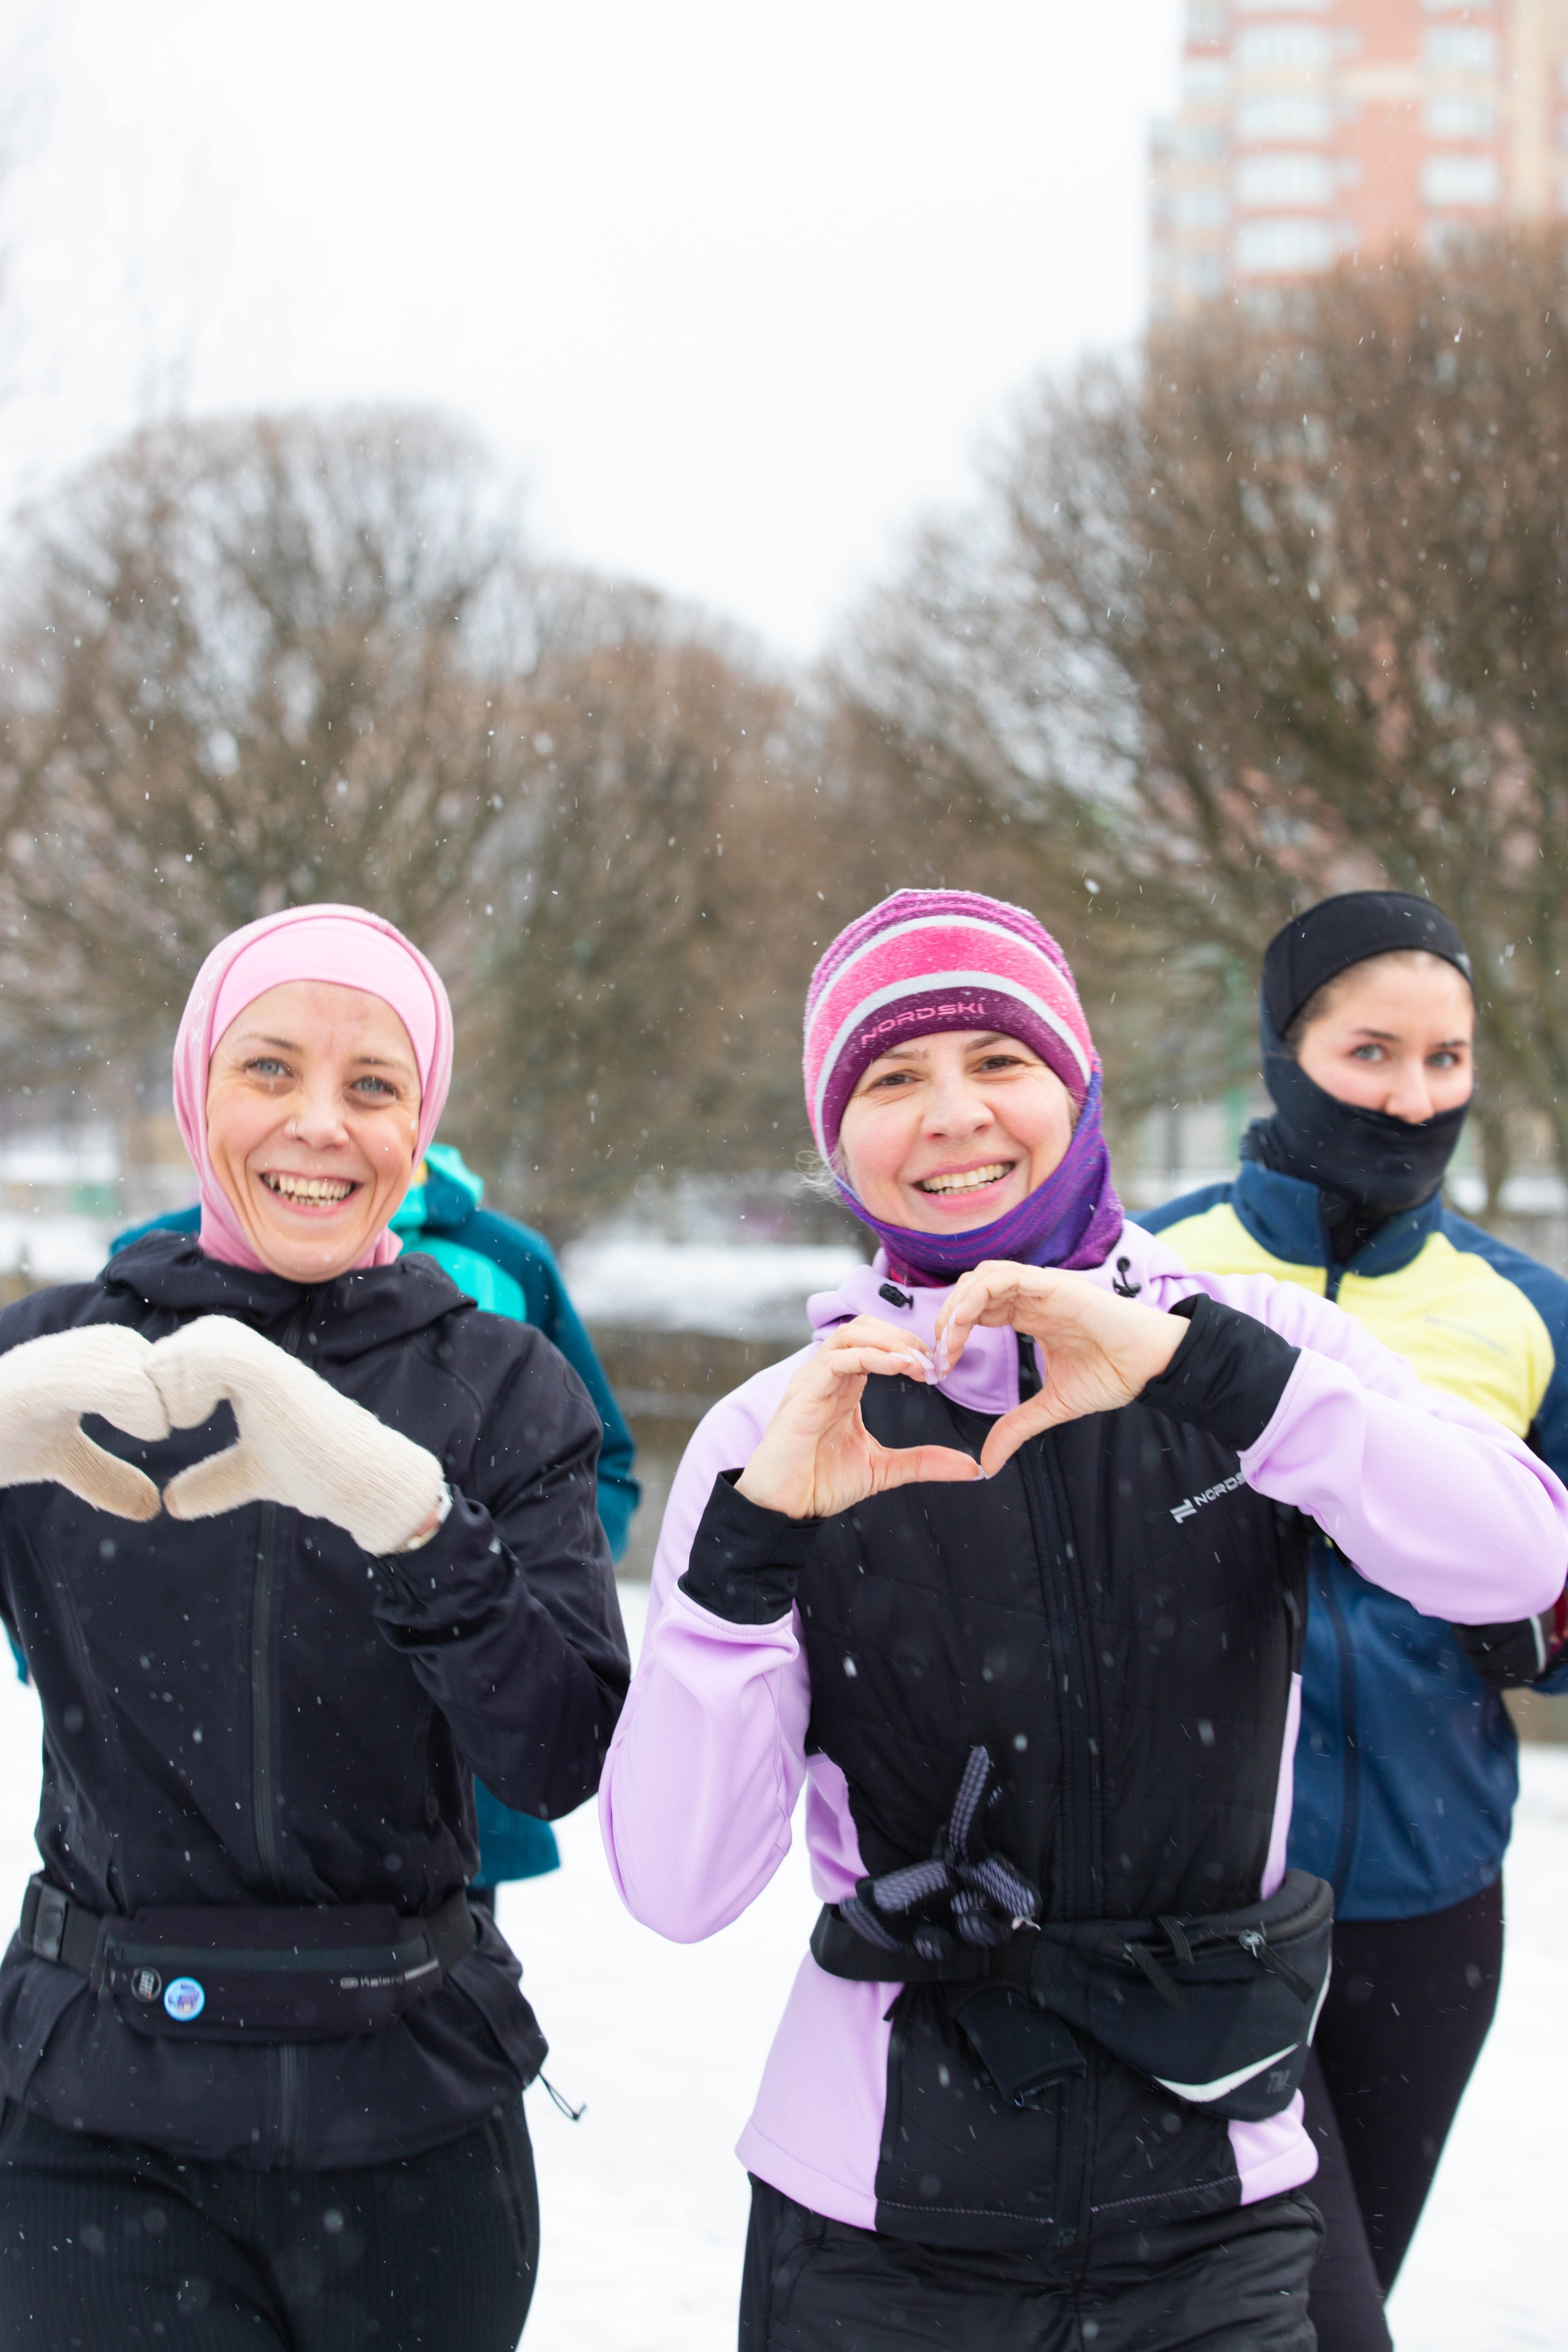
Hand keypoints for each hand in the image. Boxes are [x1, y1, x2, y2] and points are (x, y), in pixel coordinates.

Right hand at [0, 1326, 170, 1519]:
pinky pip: (92, 1376)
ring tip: (151, 1427)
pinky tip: (137, 1427)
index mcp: (79, 1363)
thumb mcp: (58, 1459)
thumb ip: (102, 1474)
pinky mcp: (25, 1383)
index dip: (175, 1384)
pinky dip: (128, 1399)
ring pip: (124, 1356)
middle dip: (171, 1388)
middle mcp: (64, 1353)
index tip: (176, 1422)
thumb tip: (150, 1504)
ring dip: (151, 1395)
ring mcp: (42, 1363)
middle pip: (143, 1350)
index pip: (148, 1354)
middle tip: (166, 1425)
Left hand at [148, 1316, 446, 1554]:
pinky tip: (196, 1419)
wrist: (359, 1482)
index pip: (186, 1349)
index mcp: (247, 1374)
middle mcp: (256, 1358)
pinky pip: (217, 1355)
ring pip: (201, 1337)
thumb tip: (171, 1501)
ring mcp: (268, 1362)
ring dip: (175, 1381)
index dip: (161, 1382)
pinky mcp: (275, 1374)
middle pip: (188, 1336)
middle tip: (169, 1424)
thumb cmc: (315, 1472)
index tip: (164, 1426)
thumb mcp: (246, 1475)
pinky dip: (192, 1384)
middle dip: (163, 1379)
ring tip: (182, 1421)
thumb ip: (212, 1478)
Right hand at [736, 1315, 980, 1520]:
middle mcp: (827, 1376)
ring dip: (891, 1342)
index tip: (938, 1369)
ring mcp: (813, 1382)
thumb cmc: (821, 1483)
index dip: (910, 1347)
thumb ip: (924, 1462)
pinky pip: (836, 1360)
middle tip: (932, 1362)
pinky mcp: (803, 1395)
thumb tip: (971, 1467)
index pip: (876, 1342)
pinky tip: (898, 1368)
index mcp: (844, 1386)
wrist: (784, 1509)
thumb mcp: (884, 1470)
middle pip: (865, 1328)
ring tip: (918, 1363)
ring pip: (851, 1335)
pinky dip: (870, 1357)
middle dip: (904, 1337)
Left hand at [933, 1261, 1184, 1476]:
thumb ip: (1017, 1427)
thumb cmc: (1113, 1375)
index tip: (943, 1368)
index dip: (952, 1334)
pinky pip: (1004, 1277)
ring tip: (948, 1340)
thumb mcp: (1053, 1406)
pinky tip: (964, 1323)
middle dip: (946, 1319)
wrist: (1152, 1366)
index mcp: (1029, 1315)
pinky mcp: (1054, 1286)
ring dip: (956, 1305)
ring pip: (982, 1277)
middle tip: (939, 1356)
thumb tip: (986, 1463)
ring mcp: (1042, 1288)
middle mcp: (1031, 1297)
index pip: (976, 1310)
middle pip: (971, 1290)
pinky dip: (976, 1295)